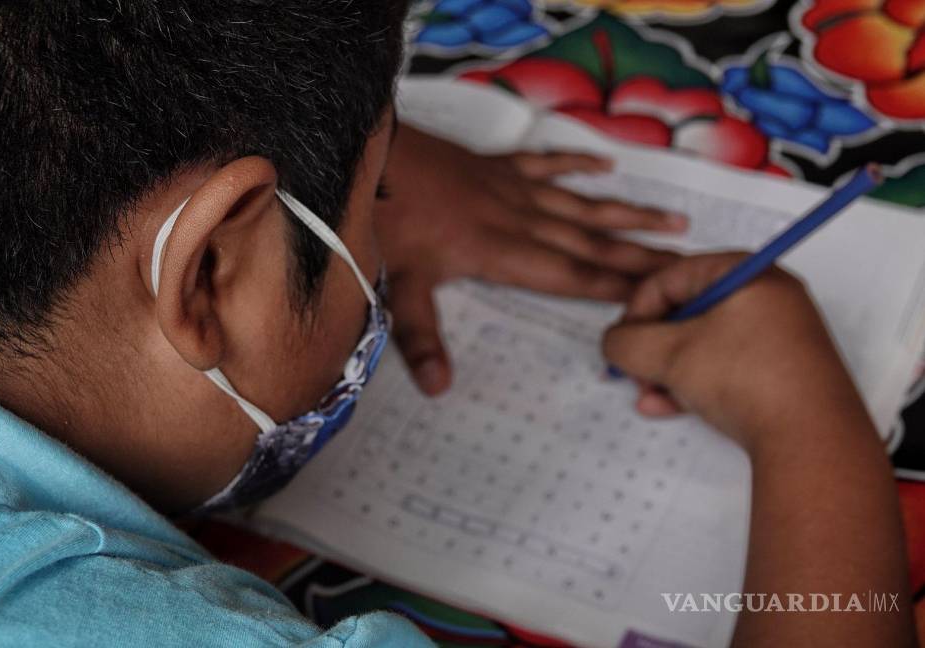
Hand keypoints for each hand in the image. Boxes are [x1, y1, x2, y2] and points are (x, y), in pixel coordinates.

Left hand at [376, 123, 685, 394]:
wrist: (370, 155)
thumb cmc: (384, 220)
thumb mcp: (400, 285)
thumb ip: (421, 338)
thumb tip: (438, 389)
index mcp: (502, 253)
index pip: (571, 276)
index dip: (615, 287)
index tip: (660, 295)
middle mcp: (520, 219)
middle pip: (592, 243)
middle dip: (643, 256)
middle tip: (691, 264)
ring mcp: (512, 188)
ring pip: (583, 205)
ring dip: (628, 216)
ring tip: (675, 222)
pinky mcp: (497, 165)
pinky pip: (548, 163)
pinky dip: (579, 165)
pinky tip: (606, 166)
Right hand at [601, 253, 865, 452]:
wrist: (811, 440)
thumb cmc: (749, 381)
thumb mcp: (669, 355)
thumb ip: (626, 342)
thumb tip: (614, 342)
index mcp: (746, 273)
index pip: (672, 277)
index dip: (637, 310)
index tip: (622, 342)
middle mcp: (767, 297)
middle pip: (686, 311)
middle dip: (652, 348)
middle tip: (634, 372)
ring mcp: (778, 335)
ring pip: (703, 344)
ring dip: (667, 371)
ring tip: (650, 398)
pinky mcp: (781, 371)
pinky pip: (725, 367)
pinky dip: (694, 384)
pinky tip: (669, 408)